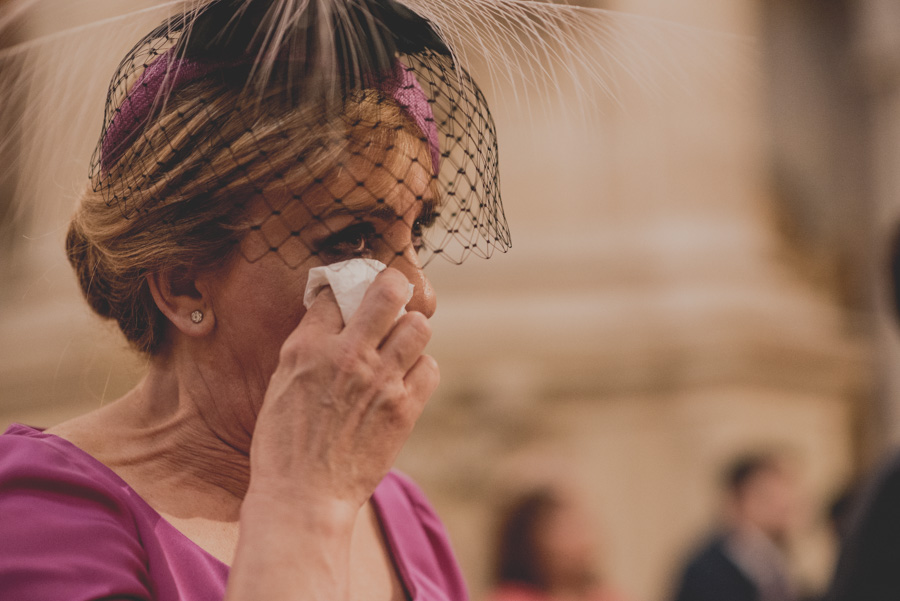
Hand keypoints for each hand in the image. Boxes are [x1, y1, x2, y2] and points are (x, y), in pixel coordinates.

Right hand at [245, 267, 438, 515]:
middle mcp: (347, 355)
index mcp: (307, 347)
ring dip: (411, 331)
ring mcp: (380, 380)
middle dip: (394, 287)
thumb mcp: (280, 385)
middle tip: (392, 297)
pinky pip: (429, 368)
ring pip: (419, 326)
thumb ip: (308, 349)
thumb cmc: (284, 445)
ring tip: (400, 344)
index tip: (351, 299)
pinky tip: (405, 380)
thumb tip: (333, 320)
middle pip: (389, 292)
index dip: (346, 291)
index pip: (337, 293)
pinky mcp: (404, 408)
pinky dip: (420, 369)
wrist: (303, 498)